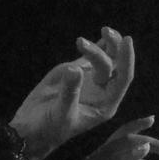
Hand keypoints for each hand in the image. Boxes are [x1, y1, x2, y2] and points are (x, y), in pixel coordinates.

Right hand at [10, 27, 134, 159]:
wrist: (32, 127)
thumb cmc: (50, 127)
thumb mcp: (61, 113)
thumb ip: (69, 92)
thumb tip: (75, 70)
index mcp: (105, 105)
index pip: (123, 79)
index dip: (126, 59)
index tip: (126, 40)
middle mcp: (102, 92)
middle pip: (116, 65)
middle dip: (112, 47)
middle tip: (103, 32)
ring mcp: (90, 80)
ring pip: (107, 57)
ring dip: (106, 43)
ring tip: (89, 35)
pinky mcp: (76, 72)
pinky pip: (92, 56)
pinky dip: (98, 44)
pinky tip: (102, 34)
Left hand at [73, 116, 158, 159]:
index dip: (127, 155)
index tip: (146, 148)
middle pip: (121, 148)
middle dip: (150, 150)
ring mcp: (97, 159)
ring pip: (125, 142)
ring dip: (150, 143)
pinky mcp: (105, 157)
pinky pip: (121, 139)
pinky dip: (135, 130)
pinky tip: (150, 121)